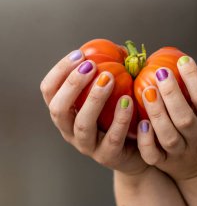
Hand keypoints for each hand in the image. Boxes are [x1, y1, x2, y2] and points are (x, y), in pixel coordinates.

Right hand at [40, 49, 147, 175]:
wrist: (137, 150)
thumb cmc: (120, 115)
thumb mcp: (111, 92)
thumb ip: (109, 70)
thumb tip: (117, 48)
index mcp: (65, 112)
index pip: (49, 90)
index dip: (60, 71)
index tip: (79, 54)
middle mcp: (69, 130)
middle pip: (58, 109)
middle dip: (72, 84)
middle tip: (90, 65)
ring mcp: (87, 146)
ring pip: (83, 125)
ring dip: (93, 99)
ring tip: (109, 79)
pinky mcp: (107, 156)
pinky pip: (112, 139)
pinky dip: (119, 119)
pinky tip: (128, 101)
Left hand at [137, 56, 196, 180]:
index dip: (194, 79)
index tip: (183, 60)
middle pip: (185, 119)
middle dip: (172, 95)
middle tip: (161, 73)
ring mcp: (181, 153)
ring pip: (168, 136)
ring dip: (157, 113)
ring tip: (147, 91)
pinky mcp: (164, 163)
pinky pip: (153, 156)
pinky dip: (146, 141)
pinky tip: (140, 123)